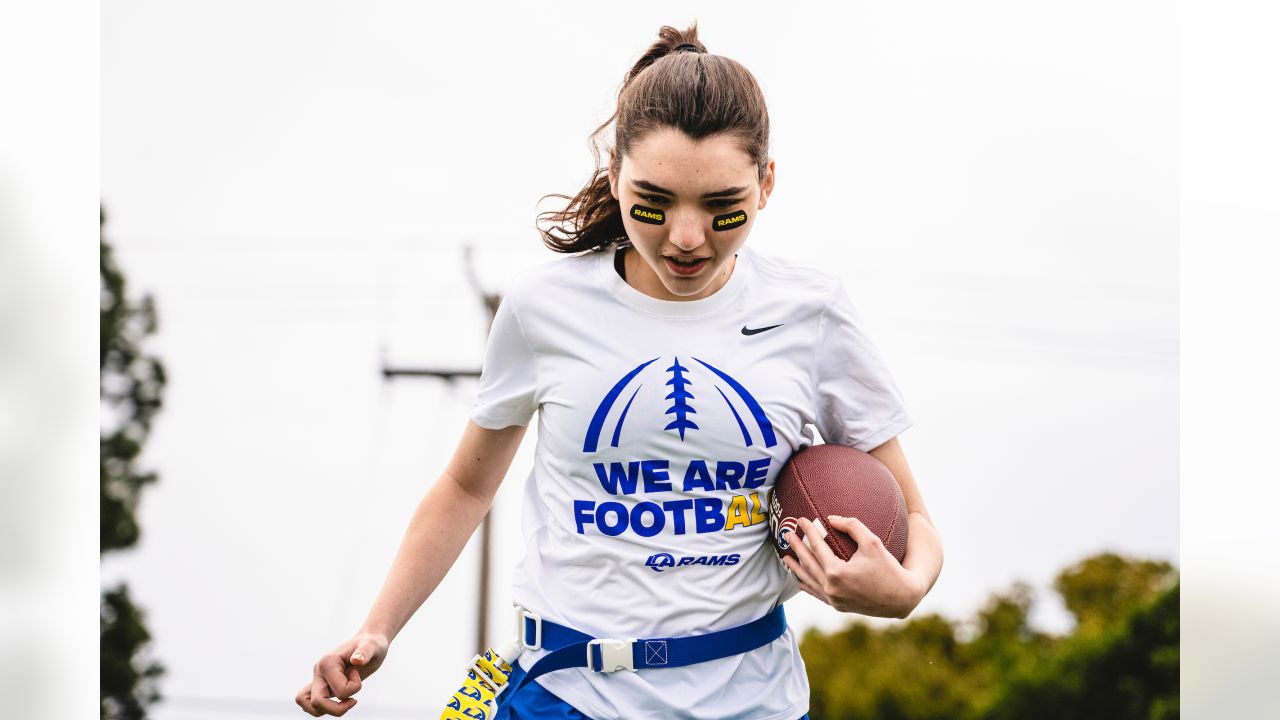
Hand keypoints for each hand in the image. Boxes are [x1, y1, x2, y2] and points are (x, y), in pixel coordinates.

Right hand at [295, 632, 389, 716]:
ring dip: (327, 711)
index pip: (339, 691)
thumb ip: (365, 652)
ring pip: (308, 705)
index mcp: (327, 662)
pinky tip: (339, 702)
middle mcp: (319, 671)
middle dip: (337, 709)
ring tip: (344, 702)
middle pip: (317, 702)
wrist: (368, 644)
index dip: (354, 687)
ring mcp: (318, 679)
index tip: (358, 673)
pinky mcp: (321, 685)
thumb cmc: (371, 645)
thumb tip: (357, 660)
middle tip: (353, 700)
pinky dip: (323, 709)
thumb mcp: (372, 646)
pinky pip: (309, 703)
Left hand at [782, 515, 921, 618]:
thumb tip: (831, 518)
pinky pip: (816, 594)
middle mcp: (831, 588)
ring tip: (785, 556)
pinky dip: (806, 585)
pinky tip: (799, 581)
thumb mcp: (872, 542)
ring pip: (808, 580)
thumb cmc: (889, 567)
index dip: (808, 531)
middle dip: (797, 547)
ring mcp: (833, 599)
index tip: (800, 519)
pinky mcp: (838, 606)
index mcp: (836, 572)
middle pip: (808, 563)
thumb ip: (851, 526)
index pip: (817, 547)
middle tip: (787, 533)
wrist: (901, 597)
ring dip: (796, 567)